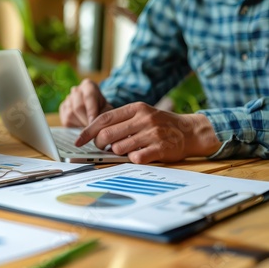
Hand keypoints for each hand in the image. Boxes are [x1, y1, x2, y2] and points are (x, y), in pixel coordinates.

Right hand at [59, 78, 111, 126]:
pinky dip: (74, 125)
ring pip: (71, 113)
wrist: (94, 109)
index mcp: (88, 85)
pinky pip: (66, 119)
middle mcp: (76, 90)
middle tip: (92, 129)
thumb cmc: (102, 108)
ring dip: (80, 123)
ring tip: (88, 127)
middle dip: (86, 120)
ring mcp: (67, 99)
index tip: (93, 122)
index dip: (92, 111)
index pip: (89, 96)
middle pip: (78, 106)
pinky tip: (81, 125)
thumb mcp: (107, 109)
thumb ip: (104, 114)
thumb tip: (98, 124)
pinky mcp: (62, 108)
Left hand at [75, 102, 221, 163]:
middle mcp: (143, 118)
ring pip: (118, 148)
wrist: (190, 131)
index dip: (88, 131)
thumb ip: (121, 121)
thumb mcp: (141, 115)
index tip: (78, 141)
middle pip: (107, 135)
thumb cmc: (159, 124)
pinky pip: (135, 158)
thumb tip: (95, 135)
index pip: (103, 119)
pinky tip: (139, 155)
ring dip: (117, 153)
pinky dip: (132, 159)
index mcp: (135, 108)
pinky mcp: (160, 148)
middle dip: (100, 144)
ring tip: (127, 150)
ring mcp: (152, 133)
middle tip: (104, 148)